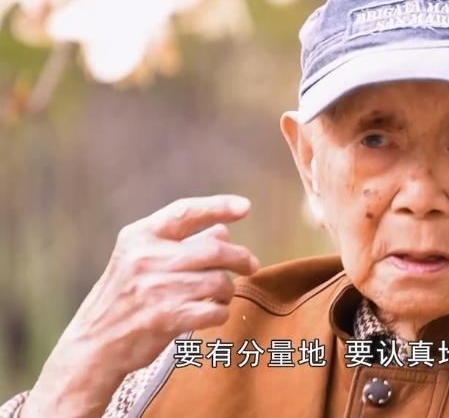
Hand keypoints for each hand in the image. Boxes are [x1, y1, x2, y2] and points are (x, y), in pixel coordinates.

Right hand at [21, 195, 259, 417]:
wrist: (93, 345)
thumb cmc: (126, 298)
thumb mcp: (141, 261)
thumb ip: (180, 243)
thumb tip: (224, 230)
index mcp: (138, 237)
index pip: (185, 212)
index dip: (218, 206)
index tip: (245, 207)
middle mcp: (147, 259)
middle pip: (214, 250)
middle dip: (240, 257)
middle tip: (251, 265)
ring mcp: (157, 289)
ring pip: (219, 282)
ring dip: (228, 290)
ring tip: (220, 295)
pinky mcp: (168, 318)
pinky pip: (216, 310)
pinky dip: (221, 312)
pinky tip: (213, 312)